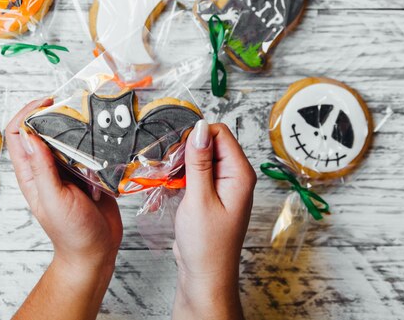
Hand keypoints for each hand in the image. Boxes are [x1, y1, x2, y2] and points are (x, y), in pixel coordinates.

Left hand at [5, 98, 122, 270]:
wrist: (96, 251)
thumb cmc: (71, 233)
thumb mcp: (54, 200)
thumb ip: (42, 169)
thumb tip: (30, 135)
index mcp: (32, 174)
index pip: (18, 133)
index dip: (27, 113)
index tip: (47, 103)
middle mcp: (48, 168)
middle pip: (44, 130)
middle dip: (57, 115)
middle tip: (74, 106)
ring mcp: (69, 170)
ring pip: (68, 138)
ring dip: (79, 128)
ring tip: (91, 121)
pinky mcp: (89, 173)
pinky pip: (89, 150)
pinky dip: (96, 143)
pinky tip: (104, 141)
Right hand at [172, 120, 255, 319]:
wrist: (205, 275)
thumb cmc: (206, 244)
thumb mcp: (199, 199)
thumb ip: (198, 162)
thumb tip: (199, 128)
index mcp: (239, 174)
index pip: (219, 133)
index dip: (196, 136)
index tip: (175, 150)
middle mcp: (233, 176)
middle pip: (208, 144)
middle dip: (184, 151)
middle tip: (167, 168)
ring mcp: (221, 185)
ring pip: (197, 159)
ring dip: (178, 166)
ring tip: (164, 181)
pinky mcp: (209, 194)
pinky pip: (193, 174)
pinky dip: (178, 178)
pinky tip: (166, 189)